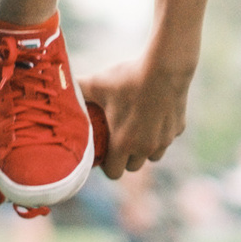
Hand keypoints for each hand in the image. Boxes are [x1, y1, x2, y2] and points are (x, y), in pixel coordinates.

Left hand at [81, 56, 193, 177]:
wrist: (166, 68)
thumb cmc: (129, 78)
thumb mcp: (99, 84)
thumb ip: (79, 90)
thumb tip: (61, 86)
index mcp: (123, 143)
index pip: (114, 173)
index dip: (107, 165)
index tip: (104, 151)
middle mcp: (145, 148)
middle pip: (133, 167)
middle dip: (126, 157)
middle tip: (119, 138)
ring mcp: (164, 140)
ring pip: (153, 156)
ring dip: (145, 148)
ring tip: (138, 129)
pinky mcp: (179, 128)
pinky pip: (169, 138)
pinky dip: (162, 132)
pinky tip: (156, 114)